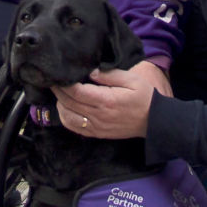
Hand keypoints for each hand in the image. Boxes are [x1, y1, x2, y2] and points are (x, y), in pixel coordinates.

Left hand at [53, 60, 170, 138]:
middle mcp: (99, 116)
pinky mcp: (98, 133)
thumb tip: (90, 72)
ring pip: (68, 117)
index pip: (77, 92)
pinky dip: (66, 118)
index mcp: (106, 101)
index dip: (64, 84)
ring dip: (60, 104)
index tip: (58, 75)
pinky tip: (66, 108)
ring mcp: (97, 127)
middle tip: (52, 80)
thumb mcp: (132, 79)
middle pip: (69, 103)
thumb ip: (110, 74)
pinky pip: (75, 128)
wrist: (154, 121)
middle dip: (58, 91)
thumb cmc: (144, 97)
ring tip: (59, 93)